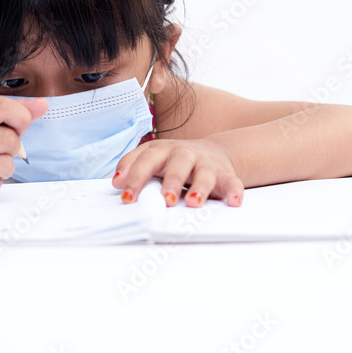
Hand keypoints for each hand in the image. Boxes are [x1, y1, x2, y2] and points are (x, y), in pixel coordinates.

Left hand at [111, 138, 243, 207]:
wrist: (212, 151)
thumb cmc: (173, 159)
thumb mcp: (151, 156)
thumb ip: (132, 165)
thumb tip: (117, 182)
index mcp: (162, 149)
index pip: (146, 160)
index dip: (136, 178)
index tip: (127, 197)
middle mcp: (185, 154)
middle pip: (178, 163)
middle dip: (172, 181)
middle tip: (165, 200)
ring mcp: (206, 163)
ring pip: (205, 173)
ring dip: (200, 187)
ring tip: (194, 203)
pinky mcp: (225, 174)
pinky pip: (232, 182)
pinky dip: (234, 191)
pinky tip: (234, 201)